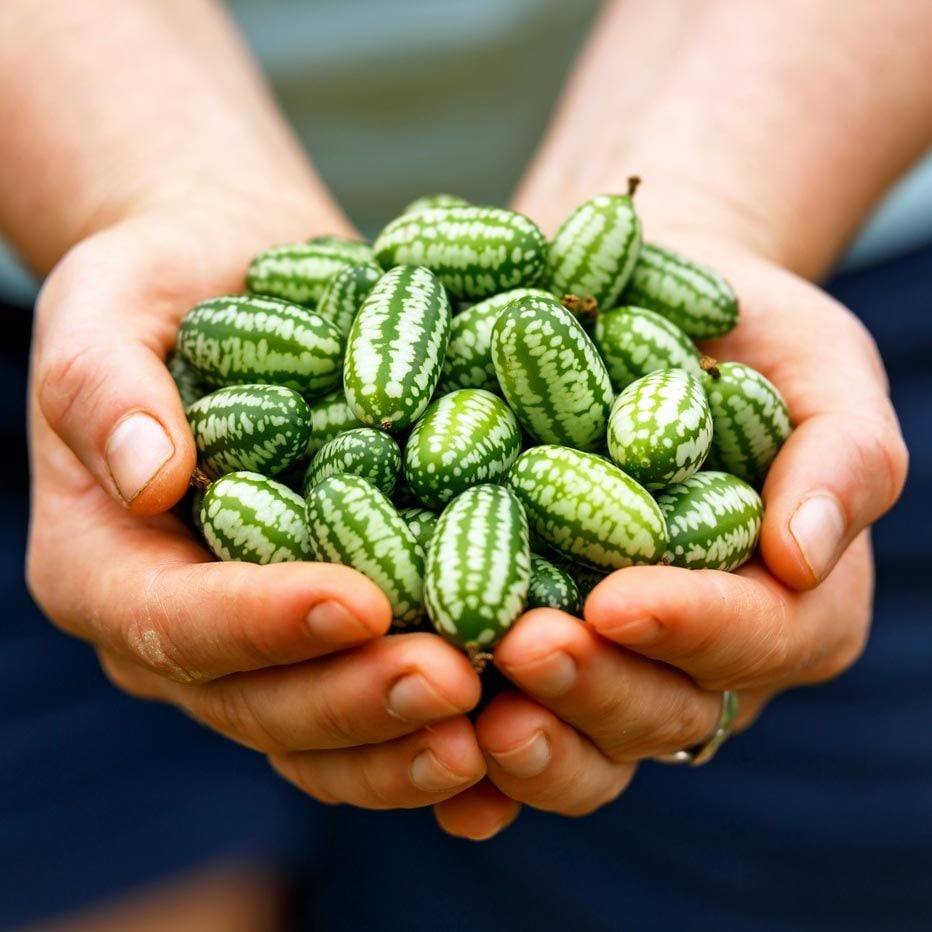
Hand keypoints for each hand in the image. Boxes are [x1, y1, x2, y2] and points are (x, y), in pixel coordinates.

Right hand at [27, 205, 485, 809]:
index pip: (173, 618)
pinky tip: (512, 716)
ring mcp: (259, 642)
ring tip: (495, 728)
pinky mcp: (329, 631)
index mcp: (106, 563)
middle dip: (356, 698)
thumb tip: (150, 474)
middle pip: (258, 698)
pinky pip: (374, 698)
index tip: (360, 602)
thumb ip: (108, 387)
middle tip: (455, 683)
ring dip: (406, 738)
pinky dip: (435, 720)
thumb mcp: (109, 305)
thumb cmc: (162, 284)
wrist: (232, 286)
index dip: (262, 622)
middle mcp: (178, 628)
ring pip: (321, 728)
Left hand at [433, 244, 906, 837]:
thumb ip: (842, 458)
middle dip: (595, 688)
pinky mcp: (539, 654)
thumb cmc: (745, 340)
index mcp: (788, 602)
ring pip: (585, 742)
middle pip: (661, 710)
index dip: (694, 628)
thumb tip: (801, 555)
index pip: (758, 636)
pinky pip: (509, 726)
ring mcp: (614, 665)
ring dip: (529, 740)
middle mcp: (700, 657)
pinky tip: (430, 753)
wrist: (639, 320)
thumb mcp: (820, 371)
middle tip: (522, 647)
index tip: (618, 601)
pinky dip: (471, 760)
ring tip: (461, 708)